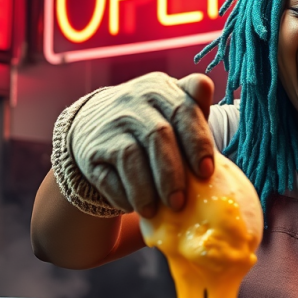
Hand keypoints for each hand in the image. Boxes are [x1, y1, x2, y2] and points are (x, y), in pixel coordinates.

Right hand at [70, 72, 214, 217]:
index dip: (198, 142)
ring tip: (157, 211)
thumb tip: (206, 86)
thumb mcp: (173, 106)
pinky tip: (136, 206)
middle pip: (158, 136)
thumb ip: (195, 103)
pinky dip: (124, 195)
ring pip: (130, 158)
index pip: (184, 110)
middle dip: (172, 174)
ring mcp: (110, 125)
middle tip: (181, 202)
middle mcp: (133, 102)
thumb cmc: (152, 121)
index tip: (206, 172)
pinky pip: (108, 177)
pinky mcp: (91, 150)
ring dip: (146, 190)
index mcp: (161, 90)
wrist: (96, 122)